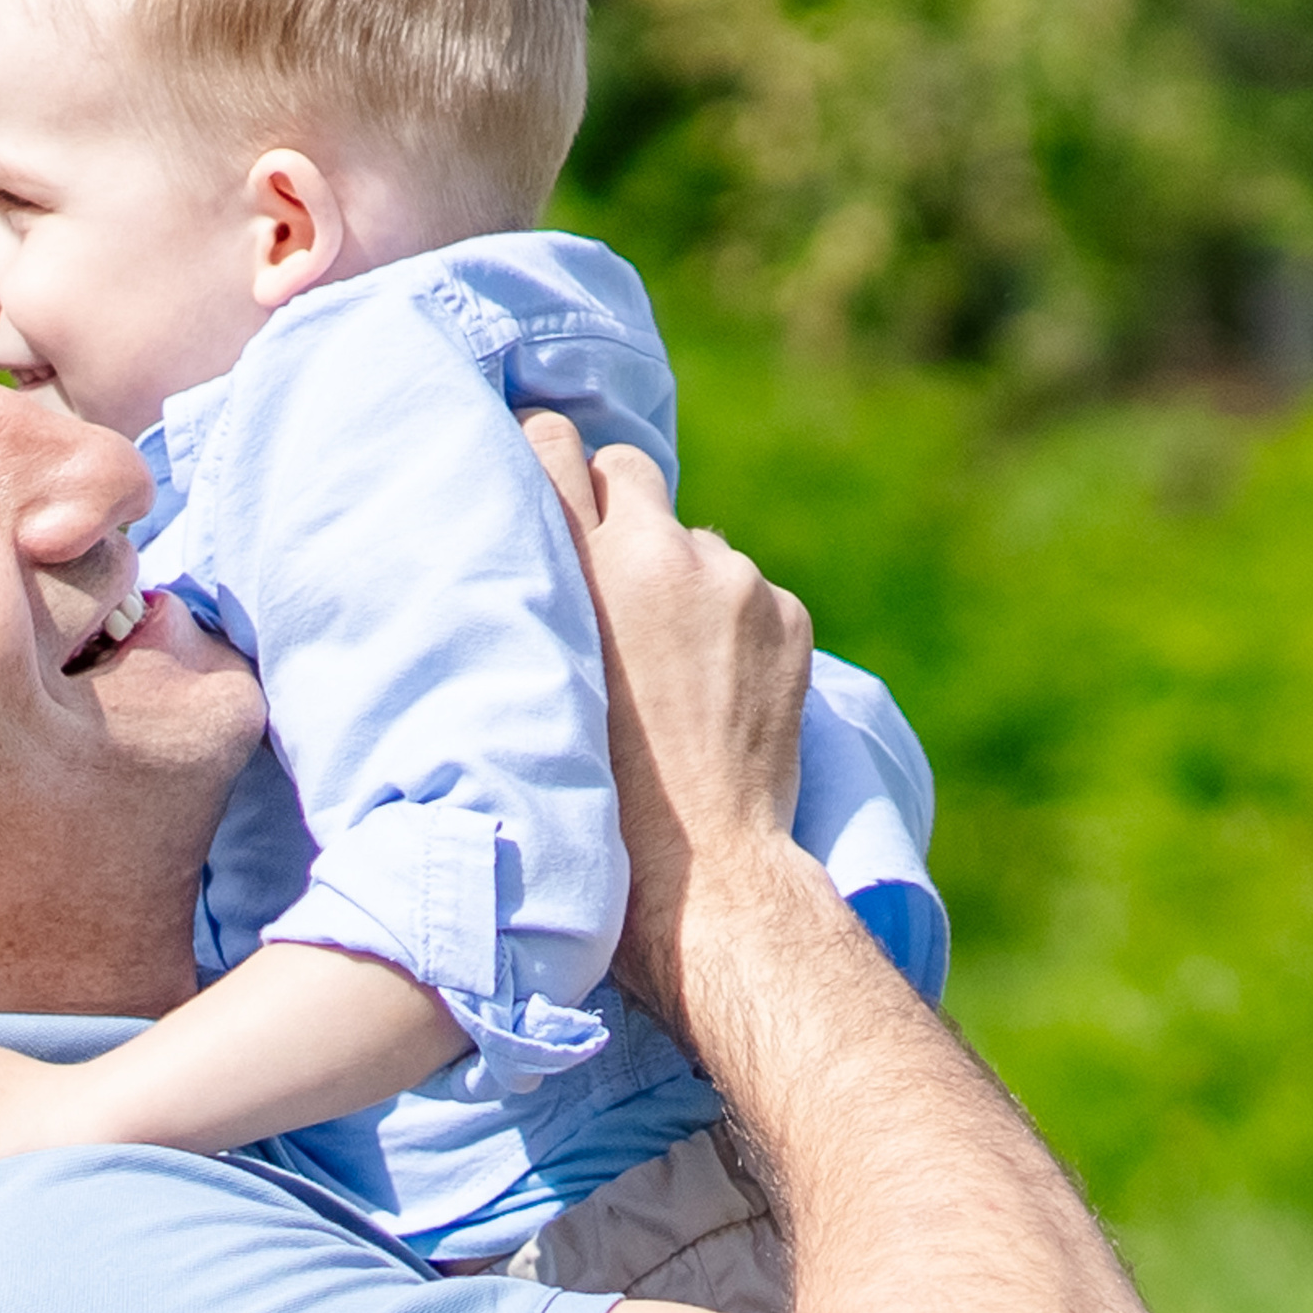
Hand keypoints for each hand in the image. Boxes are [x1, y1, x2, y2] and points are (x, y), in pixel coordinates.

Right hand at [519, 413, 811, 1017]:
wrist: (705, 870)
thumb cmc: (593, 796)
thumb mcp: (535, 683)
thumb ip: (531, 597)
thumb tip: (528, 541)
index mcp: (580, 567)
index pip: (550, 442)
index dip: (541, 456)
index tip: (535, 480)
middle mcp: (661, 553)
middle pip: (626, 467)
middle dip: (614, 507)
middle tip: (601, 572)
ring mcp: (734, 581)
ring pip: (692, 541)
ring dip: (677, 578)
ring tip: (663, 665)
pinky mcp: (785, 614)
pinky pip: (745, 590)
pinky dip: (728, 623)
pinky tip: (712, 688)